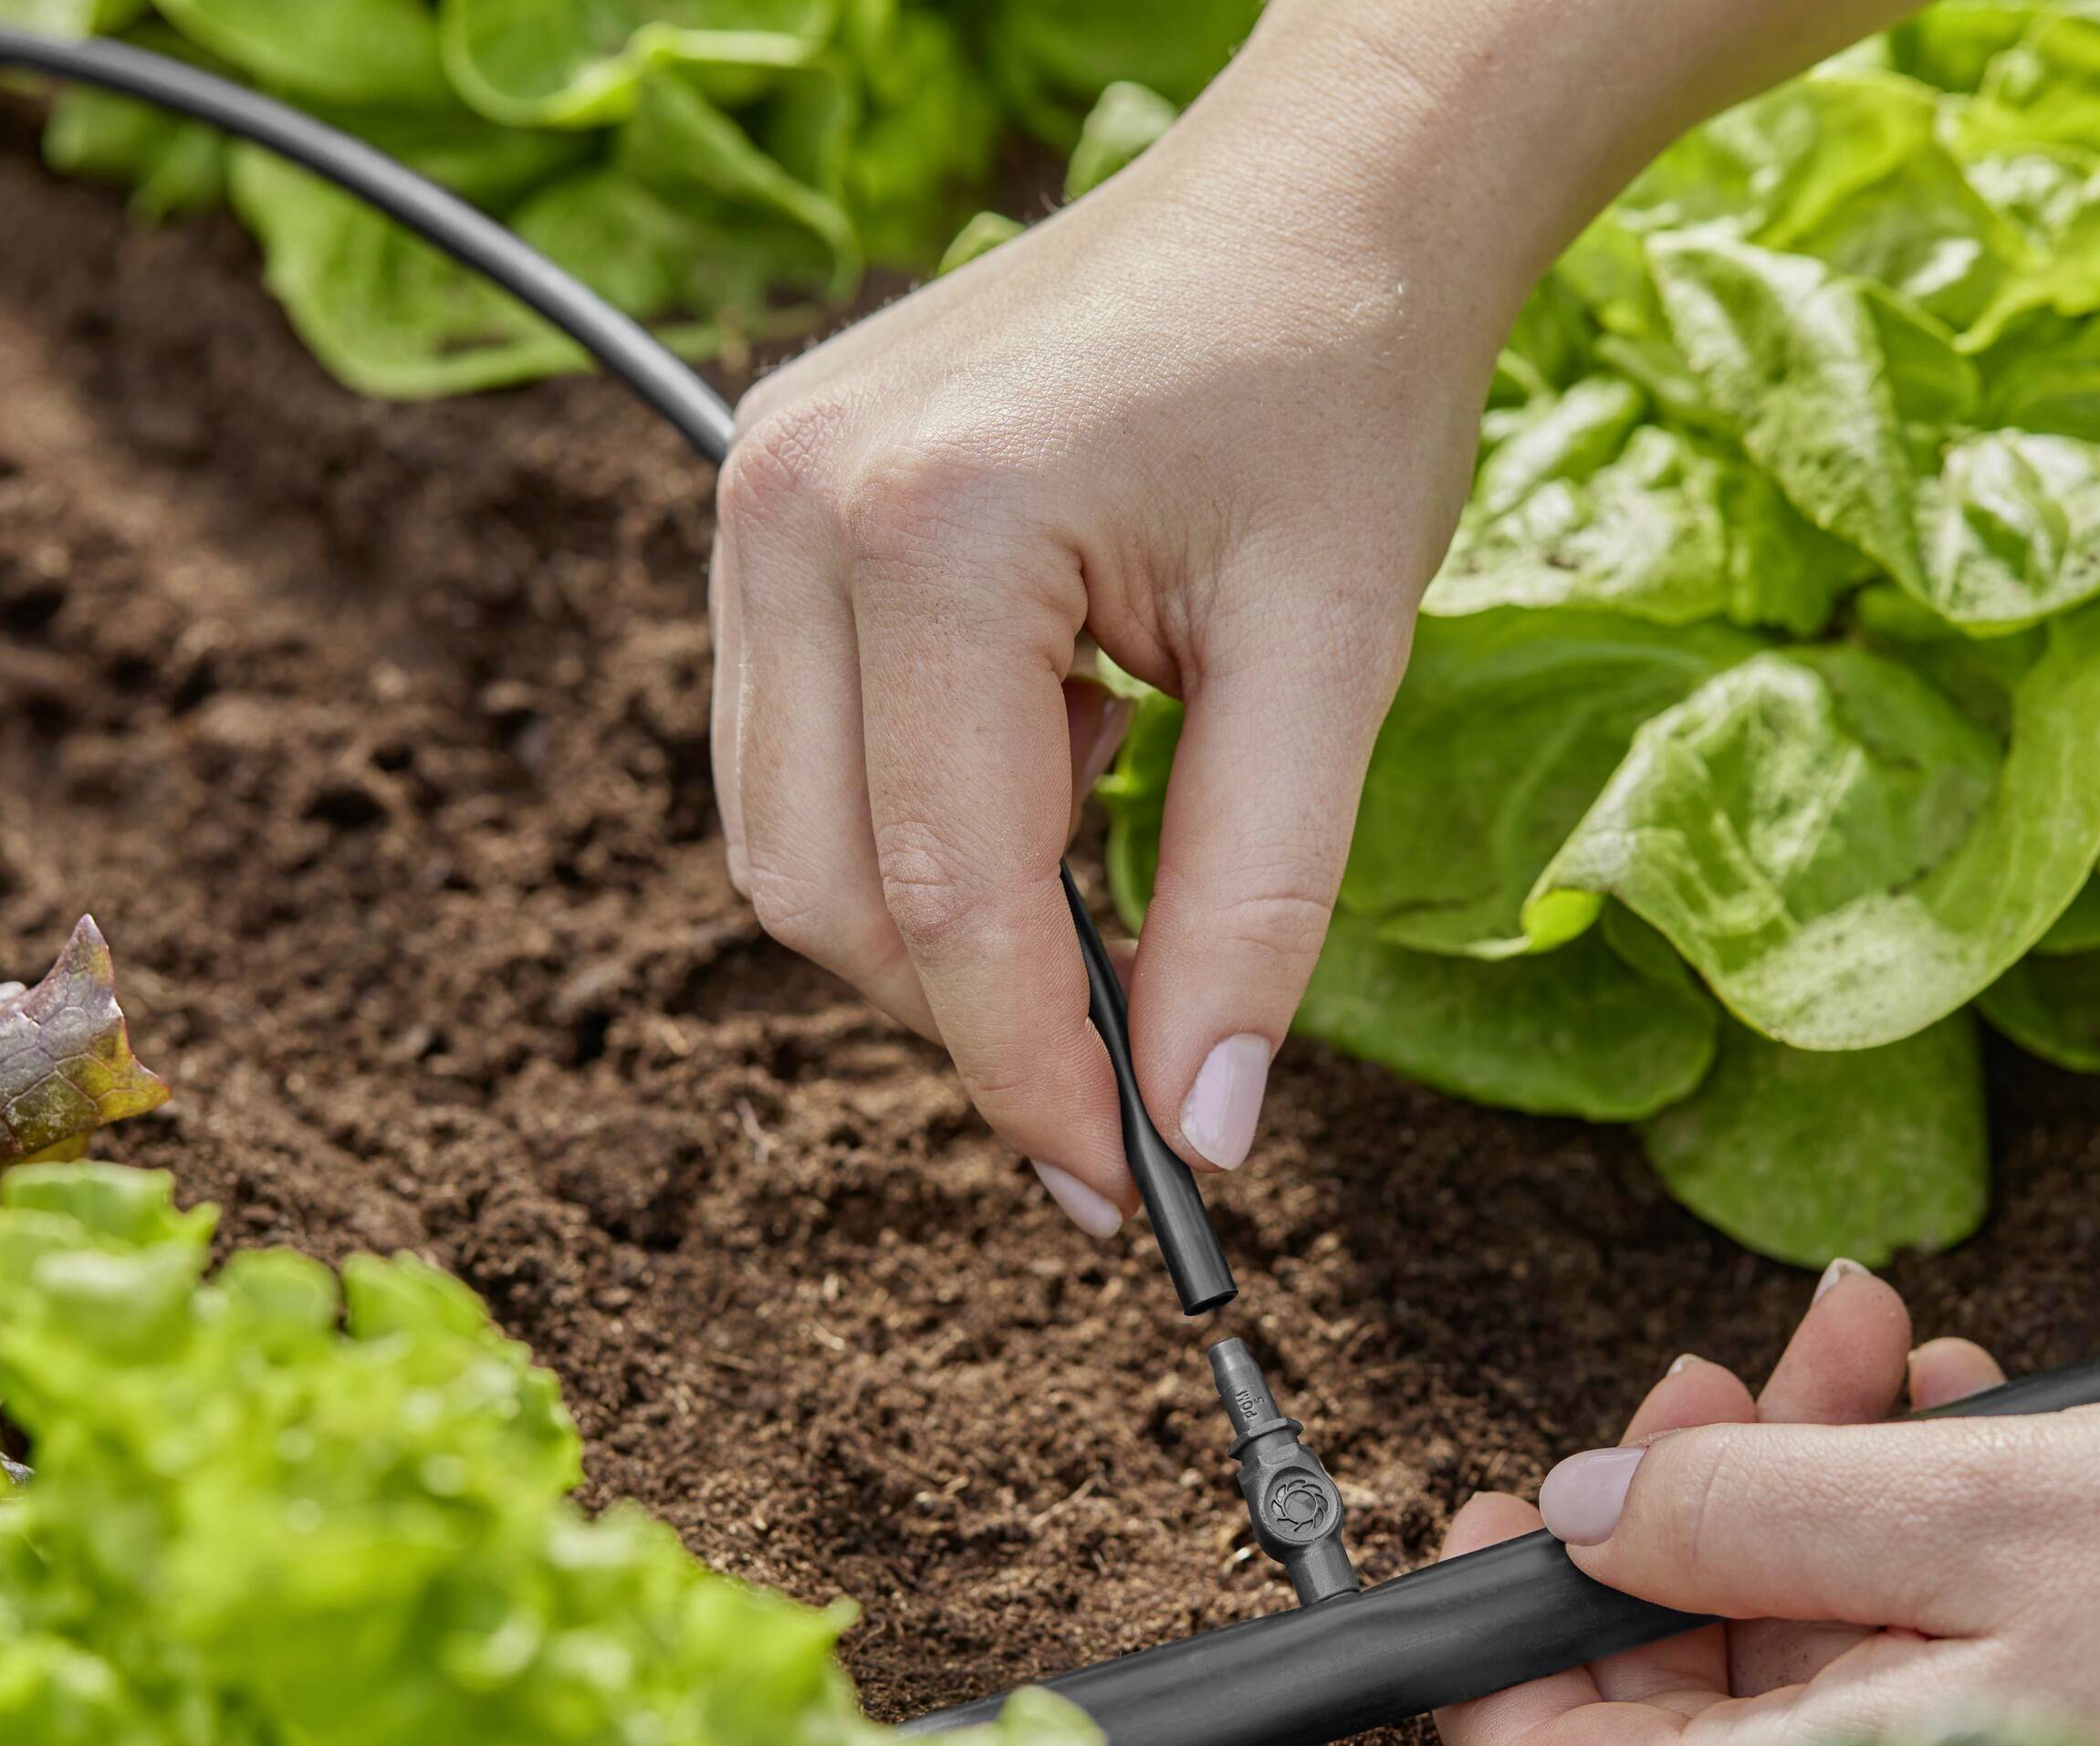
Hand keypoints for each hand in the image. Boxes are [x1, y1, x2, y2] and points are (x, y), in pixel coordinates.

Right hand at [706, 0, 1909, 1234]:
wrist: (1318, 195)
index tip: (1132, 1196)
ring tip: (1113, 850)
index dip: (1039, 1079)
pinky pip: (797, 750)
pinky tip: (1056, 757)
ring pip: (790, 839)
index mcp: (930, 527)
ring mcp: (756, 493)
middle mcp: (792, 505)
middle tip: (1139, 1066)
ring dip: (944, 921)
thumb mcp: (1333, 661)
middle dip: (980, 1013)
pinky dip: (918, 823)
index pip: (947, 896)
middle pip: (829, 892)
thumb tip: (1201, 1133)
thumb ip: (1256, 909)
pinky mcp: (766, 500)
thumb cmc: (1343, 387)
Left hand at [1433, 1266, 2099, 1745]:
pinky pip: (1905, 1635)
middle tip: (1735, 1363)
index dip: (1492, 1657)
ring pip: (1797, 1633)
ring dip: (1806, 1470)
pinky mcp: (2022, 1741)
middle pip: (1681, 1679)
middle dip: (1690, 1492)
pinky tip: (1950, 1403)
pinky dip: (1905, 1510)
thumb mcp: (1987, 1507)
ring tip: (1869, 1343)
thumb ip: (1756, 1517)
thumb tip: (1576, 1515)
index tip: (1486, 1519)